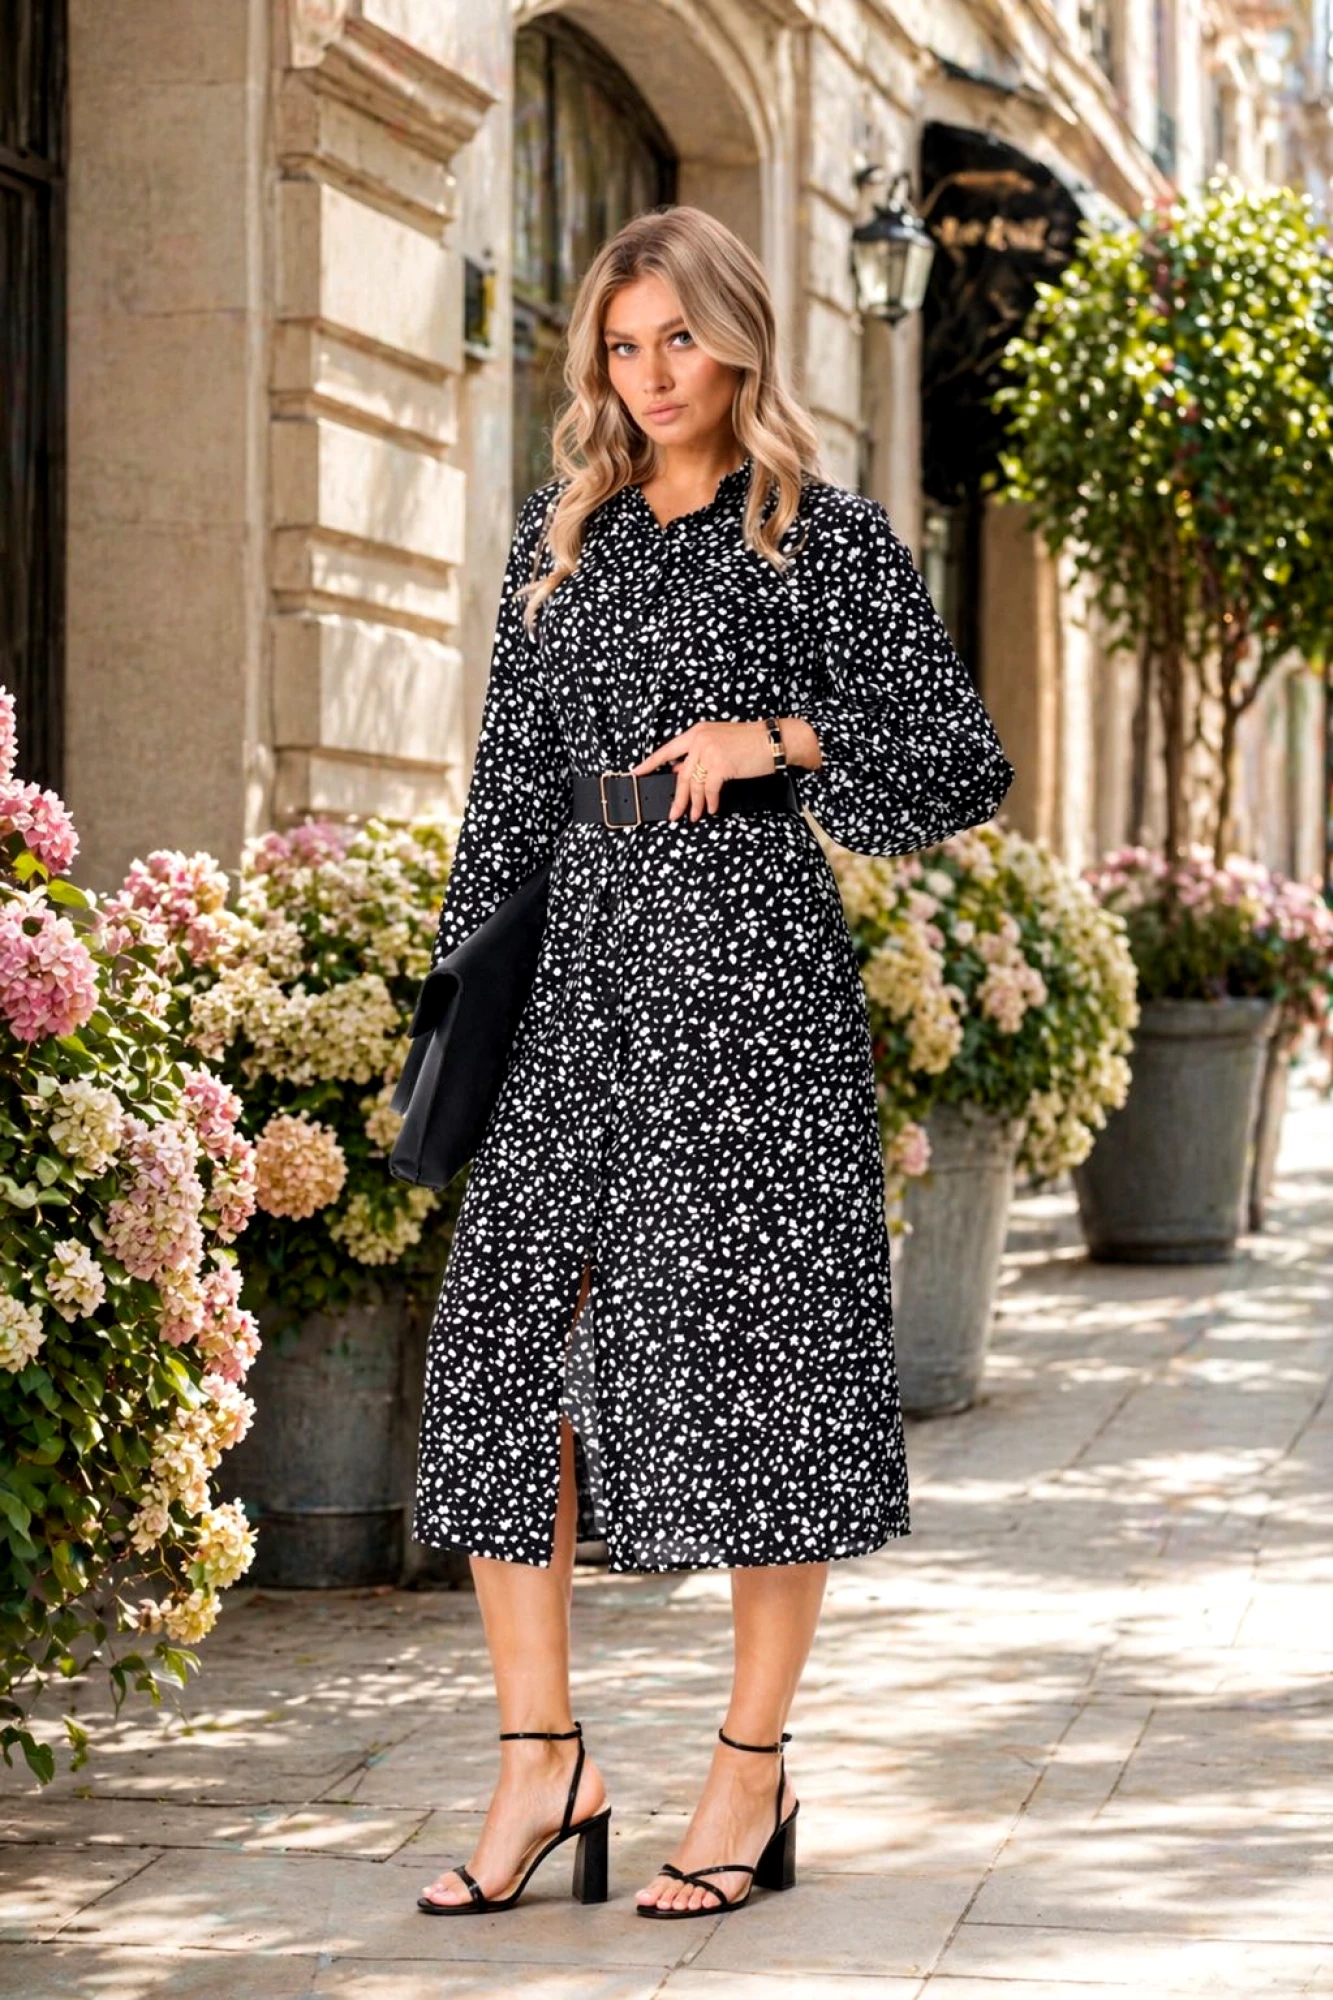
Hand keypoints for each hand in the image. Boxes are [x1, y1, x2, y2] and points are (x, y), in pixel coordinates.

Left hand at [632, 717, 821, 821]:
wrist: (775, 740)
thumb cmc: (752, 743)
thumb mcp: (721, 744)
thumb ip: (700, 756)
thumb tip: (681, 772)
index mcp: (698, 732)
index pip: (667, 750)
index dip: (650, 763)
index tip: (636, 772)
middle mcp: (700, 740)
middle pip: (681, 776)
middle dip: (678, 798)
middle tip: (673, 813)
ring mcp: (710, 751)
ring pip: (694, 785)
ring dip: (695, 804)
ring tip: (696, 815)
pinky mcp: (721, 764)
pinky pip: (710, 790)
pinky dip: (711, 802)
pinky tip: (713, 808)